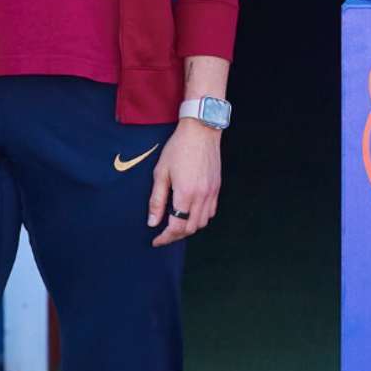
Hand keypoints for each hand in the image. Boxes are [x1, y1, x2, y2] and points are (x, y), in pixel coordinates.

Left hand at [149, 120, 220, 246]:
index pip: (176, 227)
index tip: (156, 240)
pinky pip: (211, 212)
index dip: (165, 238)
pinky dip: (200, 218)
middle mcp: (201, 196)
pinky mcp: (217, 187)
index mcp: (185, 193)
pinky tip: (190, 212)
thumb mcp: (161, 172)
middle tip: (163, 234)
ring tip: (176, 224)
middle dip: (175, 236)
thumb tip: (152, 222)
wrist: (201, 130)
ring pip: (202, 223)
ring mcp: (212, 192)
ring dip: (188, 227)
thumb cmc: (178, 148)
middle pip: (190, 228)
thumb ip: (156, 200)